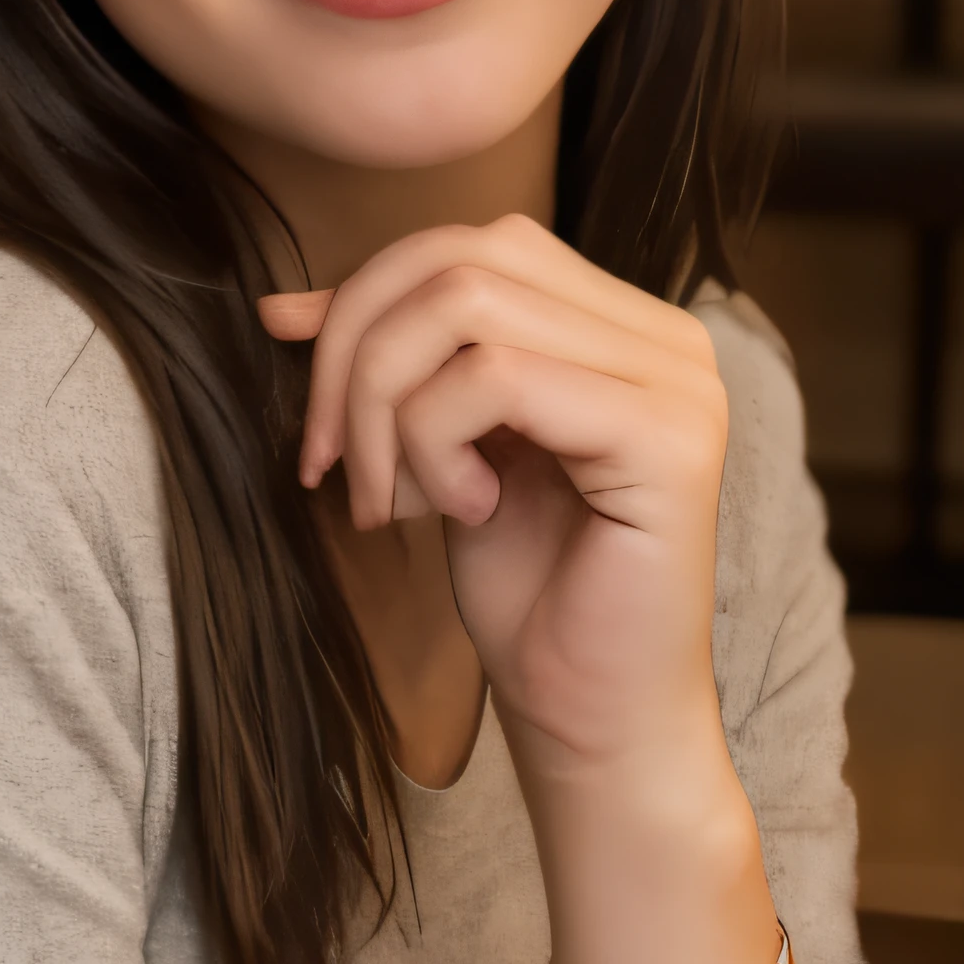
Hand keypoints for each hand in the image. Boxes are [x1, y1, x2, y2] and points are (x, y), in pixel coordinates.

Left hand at [258, 217, 732, 796]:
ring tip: (395, 501)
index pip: (469, 246)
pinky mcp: (667, 436)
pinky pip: (497, 378)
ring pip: (468, 307)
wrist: (594, 718)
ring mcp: (679, 380)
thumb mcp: (438, 454)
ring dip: (388, 407)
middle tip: (331, 467)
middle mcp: (666, 336)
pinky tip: (464, 511)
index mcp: (622, 326)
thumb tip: (285, 303)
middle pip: (460, 260)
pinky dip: (439, 442)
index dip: (365, 305)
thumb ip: (394, 367)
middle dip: (356, 355)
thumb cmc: (529, 597)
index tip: (314, 418)